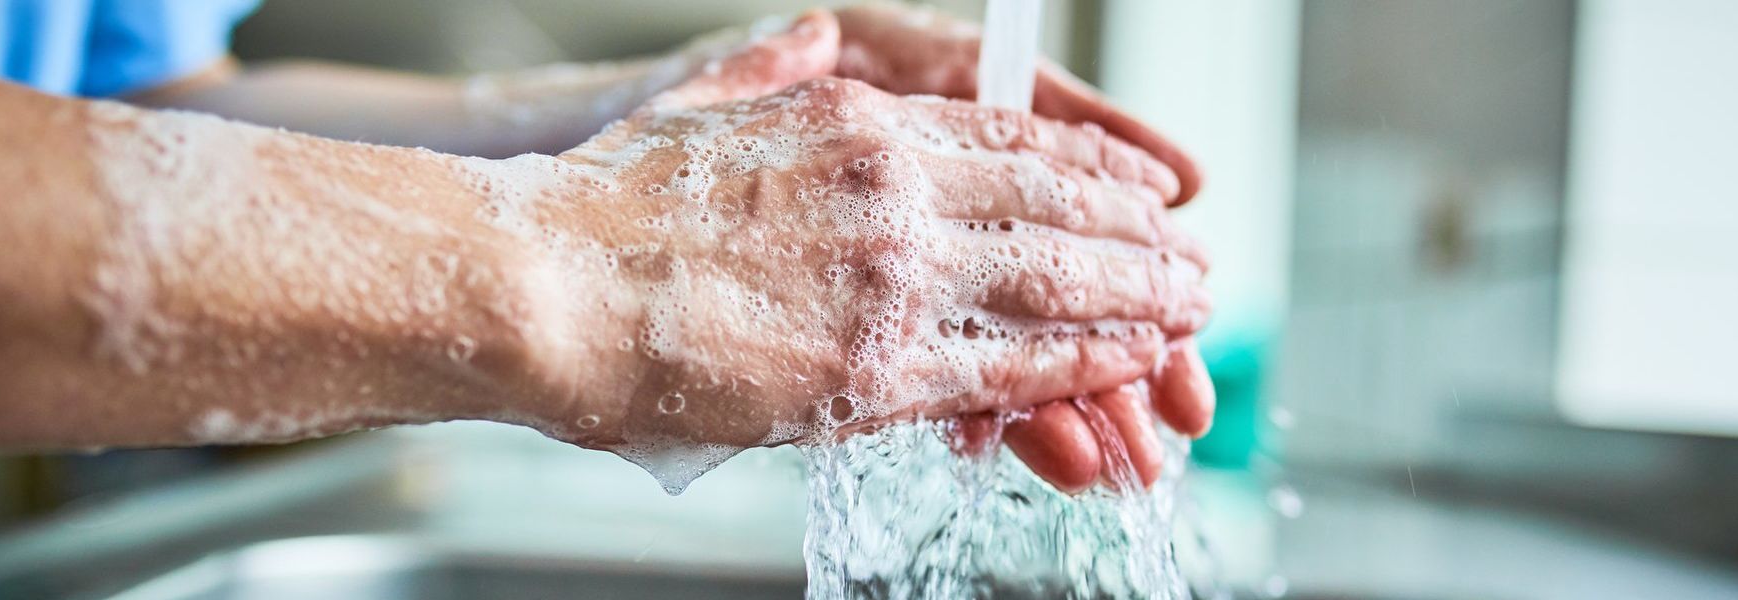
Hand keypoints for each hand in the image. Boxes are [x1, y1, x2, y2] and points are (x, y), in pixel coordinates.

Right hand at [475, 12, 1208, 461]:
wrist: (545, 285)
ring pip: (1057, 278)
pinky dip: (1084, 363)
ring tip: (1192, 308)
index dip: (1088, 164)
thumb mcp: (699, 105)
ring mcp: (894, 274)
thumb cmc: (600, 211)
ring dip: (1137, 296)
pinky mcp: (879, 365)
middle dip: (1135, 234)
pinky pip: (1013, 362)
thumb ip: (769, 78)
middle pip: (1054, 203)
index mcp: (851, 122)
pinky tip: (1130, 363)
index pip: (1008, 135)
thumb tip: (803, 38)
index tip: (1137, 183)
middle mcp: (892, 187)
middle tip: (1191, 255)